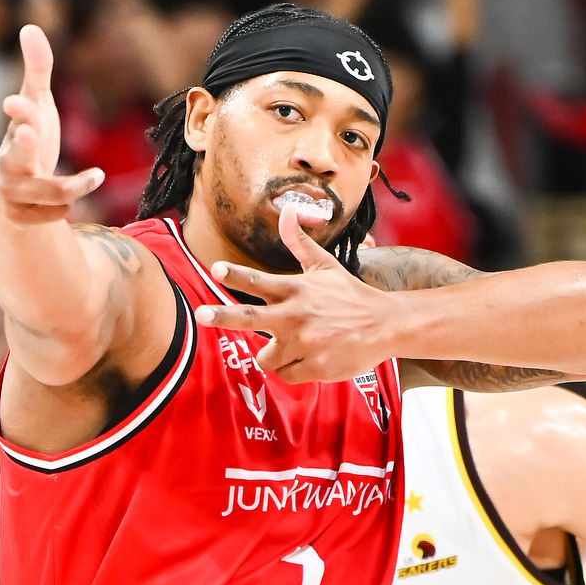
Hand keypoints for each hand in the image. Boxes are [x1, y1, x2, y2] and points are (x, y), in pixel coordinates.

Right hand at [0, 24, 103, 223]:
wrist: (11, 192)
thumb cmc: (28, 139)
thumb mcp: (37, 106)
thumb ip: (37, 70)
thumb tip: (30, 27)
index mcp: (15, 131)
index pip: (19, 118)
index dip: (20, 111)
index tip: (14, 102)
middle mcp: (8, 162)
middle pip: (16, 156)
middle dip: (24, 145)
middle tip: (30, 133)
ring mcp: (12, 192)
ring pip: (50, 192)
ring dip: (76, 186)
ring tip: (96, 176)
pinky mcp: (21, 218)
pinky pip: (54, 215)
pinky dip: (67, 205)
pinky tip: (69, 199)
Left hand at [195, 206, 386, 383]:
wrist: (384, 326)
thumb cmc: (350, 296)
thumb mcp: (325, 266)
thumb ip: (298, 243)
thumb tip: (286, 210)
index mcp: (296, 290)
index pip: (259, 281)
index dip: (236, 275)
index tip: (216, 270)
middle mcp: (296, 316)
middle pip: (250, 318)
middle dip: (223, 317)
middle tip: (200, 315)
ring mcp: (304, 343)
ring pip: (266, 358)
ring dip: (274, 355)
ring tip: (296, 346)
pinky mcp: (313, 367)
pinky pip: (285, 375)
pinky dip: (293, 369)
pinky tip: (311, 358)